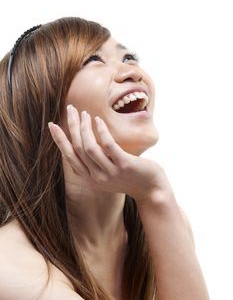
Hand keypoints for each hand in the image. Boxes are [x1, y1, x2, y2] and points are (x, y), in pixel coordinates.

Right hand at [48, 105, 171, 203]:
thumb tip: (85, 140)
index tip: (52, 125)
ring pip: (89, 146)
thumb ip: (95, 162)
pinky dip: (101, 130)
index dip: (59, 140)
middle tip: (70, 109)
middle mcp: (96, 178)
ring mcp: (109, 173)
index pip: (69, 157)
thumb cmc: (129, 178)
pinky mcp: (123, 165)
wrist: (151, 190)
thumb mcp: (107, 173)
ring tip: (85, 113)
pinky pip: (108, 144)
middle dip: (71, 127)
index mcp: (89, 179)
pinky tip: (99, 120)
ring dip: (85, 127)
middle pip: (77, 149)